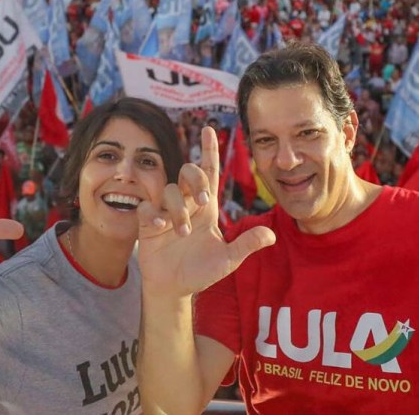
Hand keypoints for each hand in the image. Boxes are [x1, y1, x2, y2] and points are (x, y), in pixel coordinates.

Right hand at [137, 126, 275, 297]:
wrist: (175, 289)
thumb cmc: (202, 272)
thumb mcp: (229, 260)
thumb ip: (247, 245)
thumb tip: (271, 235)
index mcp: (207, 208)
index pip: (209, 173)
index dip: (209, 151)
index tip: (210, 130)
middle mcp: (186, 205)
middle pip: (188, 171)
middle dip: (196, 180)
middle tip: (203, 201)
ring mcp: (166, 213)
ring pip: (169, 190)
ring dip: (178, 209)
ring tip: (183, 234)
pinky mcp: (148, 224)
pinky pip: (147, 208)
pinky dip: (154, 215)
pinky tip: (161, 228)